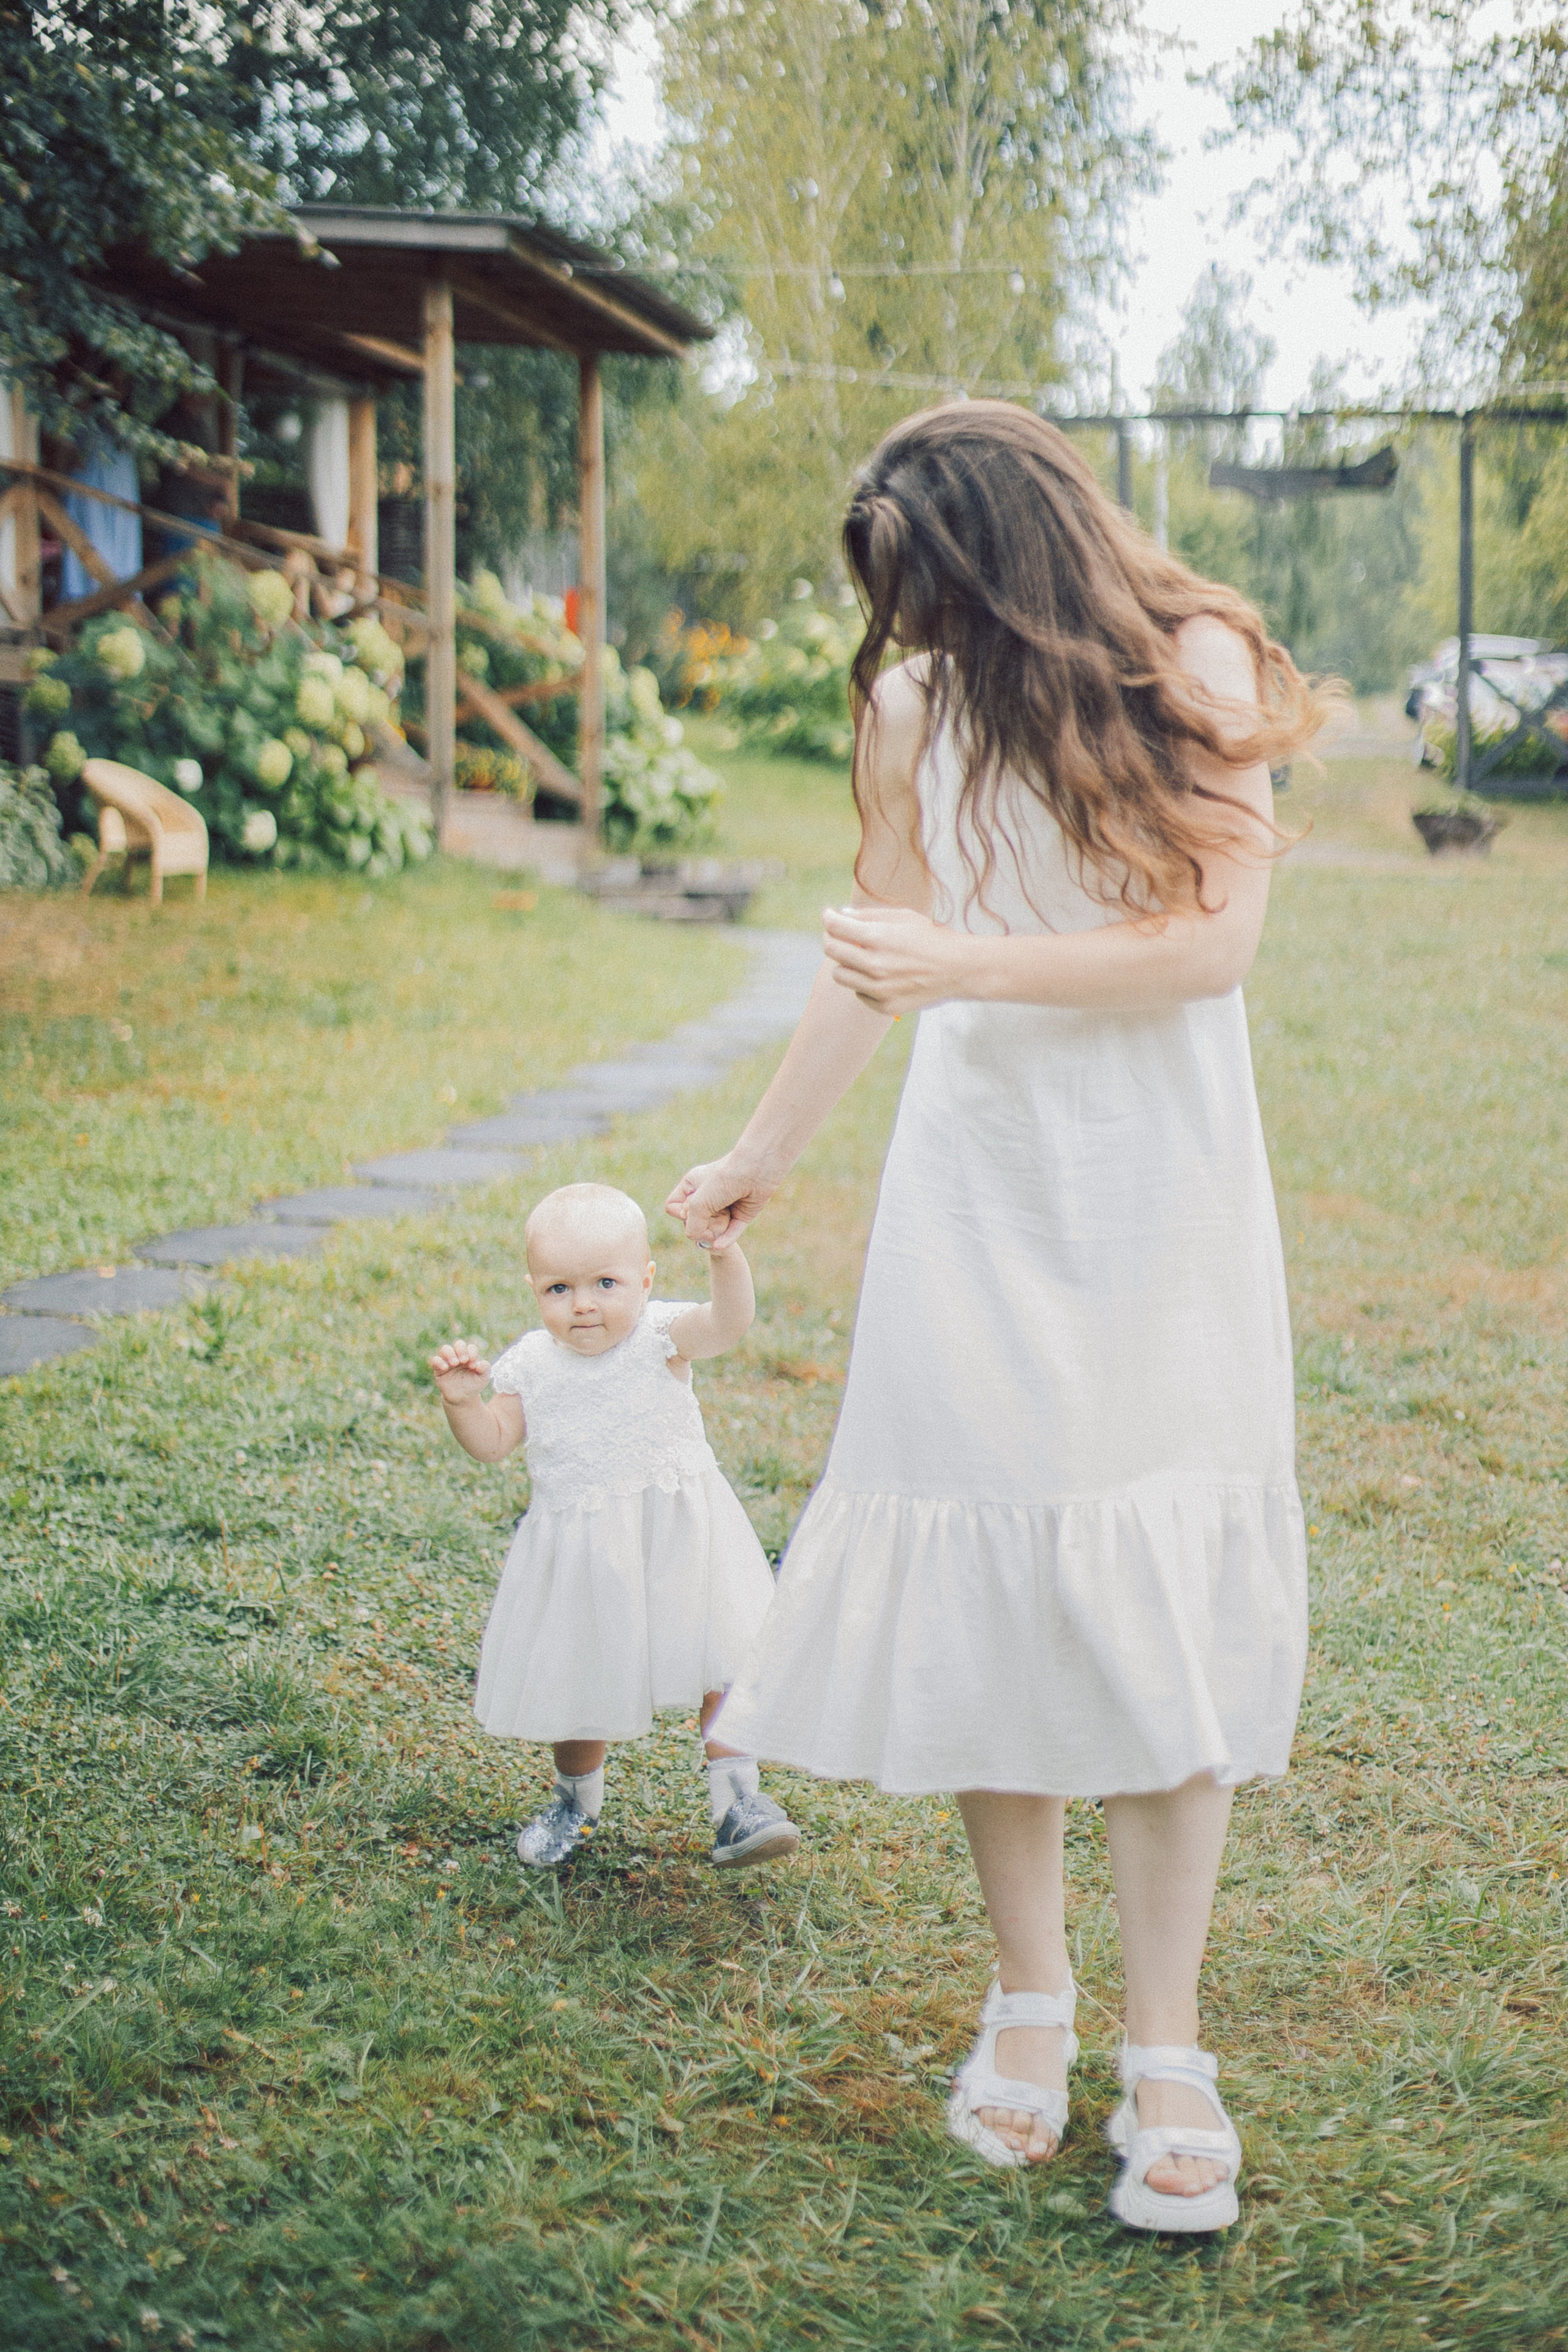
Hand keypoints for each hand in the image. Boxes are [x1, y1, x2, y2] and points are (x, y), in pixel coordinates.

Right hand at [429, 1338, 490, 1403]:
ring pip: (446, 1349)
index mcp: (470, 1356)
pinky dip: (439, 1361)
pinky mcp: (439, 1369)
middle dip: (461, 1349)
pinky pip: (435, 1360)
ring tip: (455, 1363)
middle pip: (458, 1344)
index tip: (474, 1366)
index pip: (471, 1348)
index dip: (473, 1354)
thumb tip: (481, 1363)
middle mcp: (459, 1356)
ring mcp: (448, 1362)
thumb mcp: (483, 1378)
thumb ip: (485, 1369)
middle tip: (464, 1360)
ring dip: (450, 1354)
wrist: (463, 1398)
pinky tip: (445, 1368)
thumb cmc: (473, 1385)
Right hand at [665, 1154, 779, 1252]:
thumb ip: (692, 1225)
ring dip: (717, 1228)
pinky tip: (719, 1245)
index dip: (679, 1213)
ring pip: (712, 1229)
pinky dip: (725, 1239)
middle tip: (712, 1212)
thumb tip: (698, 1241)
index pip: (673, 1207)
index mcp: (691, 1185)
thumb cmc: (724, 1179)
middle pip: (693, 1222)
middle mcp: (707, 1196)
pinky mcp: (741, 1214)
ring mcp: (724, 1206)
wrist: (757, 1169)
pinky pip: (730, 1233)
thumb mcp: (700, 1202)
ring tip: (724, 1216)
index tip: (689, 1209)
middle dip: (701, 1221)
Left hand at [821, 903, 976, 1015]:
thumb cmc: (931, 938)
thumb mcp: (903, 917)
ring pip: (840, 975)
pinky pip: (858, 993)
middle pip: (832, 951)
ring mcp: (879, 989)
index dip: (828, 918)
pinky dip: (863, 983)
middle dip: (831, 938)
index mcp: (878, 938)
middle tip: (838, 935)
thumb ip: (869, 915)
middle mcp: (875, 965)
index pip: (835, 927)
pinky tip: (881, 976)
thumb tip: (841, 914)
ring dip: (846, 963)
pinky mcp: (885, 1006)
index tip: (829, 916)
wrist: (959, 969)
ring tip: (863, 957)